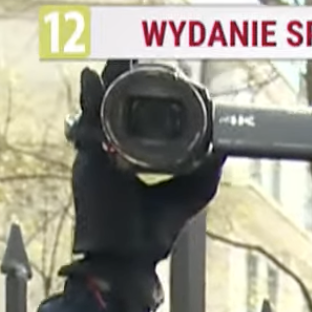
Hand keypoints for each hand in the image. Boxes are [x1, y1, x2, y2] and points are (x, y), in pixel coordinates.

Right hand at [68, 60, 222, 268]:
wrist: (131, 259)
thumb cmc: (156, 230)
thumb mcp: (192, 190)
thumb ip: (208, 165)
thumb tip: (228, 141)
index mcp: (134, 151)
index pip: (137, 111)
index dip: (146, 89)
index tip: (163, 68)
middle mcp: (114, 147)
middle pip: (115, 103)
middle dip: (123, 77)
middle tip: (135, 52)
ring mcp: (97, 153)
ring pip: (97, 108)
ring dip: (105, 81)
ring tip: (115, 56)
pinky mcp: (86, 162)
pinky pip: (83, 125)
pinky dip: (87, 102)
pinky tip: (90, 80)